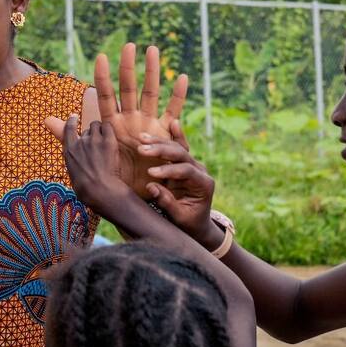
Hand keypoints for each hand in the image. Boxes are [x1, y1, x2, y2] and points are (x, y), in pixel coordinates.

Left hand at [46, 43, 188, 196]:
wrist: (133, 193)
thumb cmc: (111, 174)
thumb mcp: (88, 152)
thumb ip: (67, 135)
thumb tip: (44, 119)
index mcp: (113, 123)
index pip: (106, 96)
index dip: (103, 78)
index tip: (101, 57)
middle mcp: (131, 119)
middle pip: (129, 88)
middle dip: (129, 67)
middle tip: (129, 45)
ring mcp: (149, 124)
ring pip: (151, 93)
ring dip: (153, 72)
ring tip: (153, 50)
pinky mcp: (164, 135)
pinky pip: (174, 112)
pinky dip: (178, 96)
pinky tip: (182, 78)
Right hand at [58, 114, 132, 216]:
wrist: (100, 191)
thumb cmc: (88, 191)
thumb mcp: (73, 176)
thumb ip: (74, 165)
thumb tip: (75, 165)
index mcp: (69, 152)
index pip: (68, 129)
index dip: (72, 121)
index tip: (74, 116)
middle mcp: (80, 143)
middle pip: (86, 130)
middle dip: (92, 134)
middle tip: (100, 145)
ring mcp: (93, 140)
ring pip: (96, 125)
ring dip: (101, 130)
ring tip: (107, 140)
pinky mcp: (108, 141)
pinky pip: (108, 127)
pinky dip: (109, 130)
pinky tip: (113, 137)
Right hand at [137, 120, 217, 245]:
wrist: (197, 223)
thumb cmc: (188, 223)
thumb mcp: (180, 217)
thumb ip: (168, 203)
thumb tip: (151, 187)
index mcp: (204, 184)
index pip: (186, 171)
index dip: (168, 171)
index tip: (150, 173)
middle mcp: (201, 170)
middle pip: (181, 155)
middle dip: (161, 151)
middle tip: (141, 149)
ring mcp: (193, 165)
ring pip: (177, 148)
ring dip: (159, 143)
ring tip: (142, 138)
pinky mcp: (185, 163)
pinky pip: (180, 147)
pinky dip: (174, 136)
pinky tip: (172, 123)